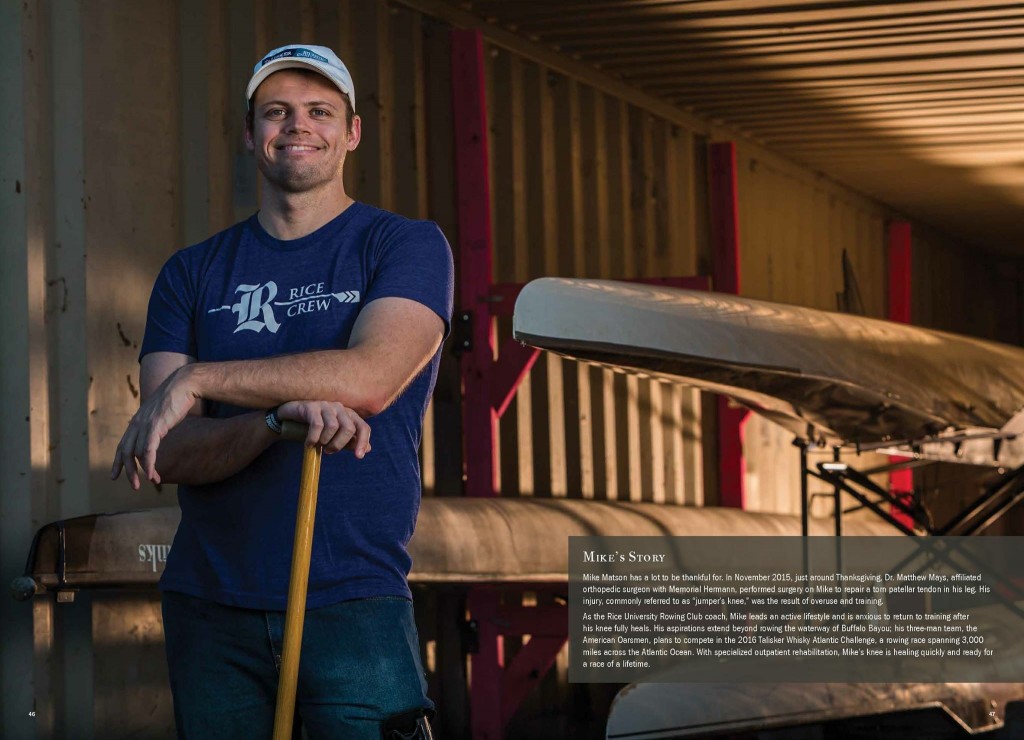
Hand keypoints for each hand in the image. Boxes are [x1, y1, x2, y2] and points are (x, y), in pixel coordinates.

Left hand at [111, 366, 200, 489]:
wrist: (184, 384)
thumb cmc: (178, 396)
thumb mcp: (163, 411)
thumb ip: (157, 422)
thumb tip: (159, 430)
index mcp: (138, 420)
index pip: (122, 444)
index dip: (118, 461)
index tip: (115, 475)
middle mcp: (137, 423)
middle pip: (125, 452)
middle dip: (127, 471)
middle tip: (132, 485)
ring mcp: (145, 424)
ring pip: (135, 454)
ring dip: (141, 471)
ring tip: (149, 482)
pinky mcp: (155, 426)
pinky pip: (147, 450)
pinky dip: (148, 464)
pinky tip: (151, 474)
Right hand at [277, 400, 370, 456]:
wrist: (290, 418)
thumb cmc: (314, 428)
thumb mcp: (333, 436)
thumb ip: (349, 442)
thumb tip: (368, 449)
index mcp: (348, 415)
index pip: (363, 427)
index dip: (363, 442)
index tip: (359, 457)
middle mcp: (339, 408)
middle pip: (349, 428)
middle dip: (339, 444)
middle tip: (328, 451)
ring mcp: (325, 405)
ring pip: (333, 427)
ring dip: (325, 441)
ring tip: (318, 445)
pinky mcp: (311, 407)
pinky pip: (317, 425)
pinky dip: (313, 438)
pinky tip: (308, 443)